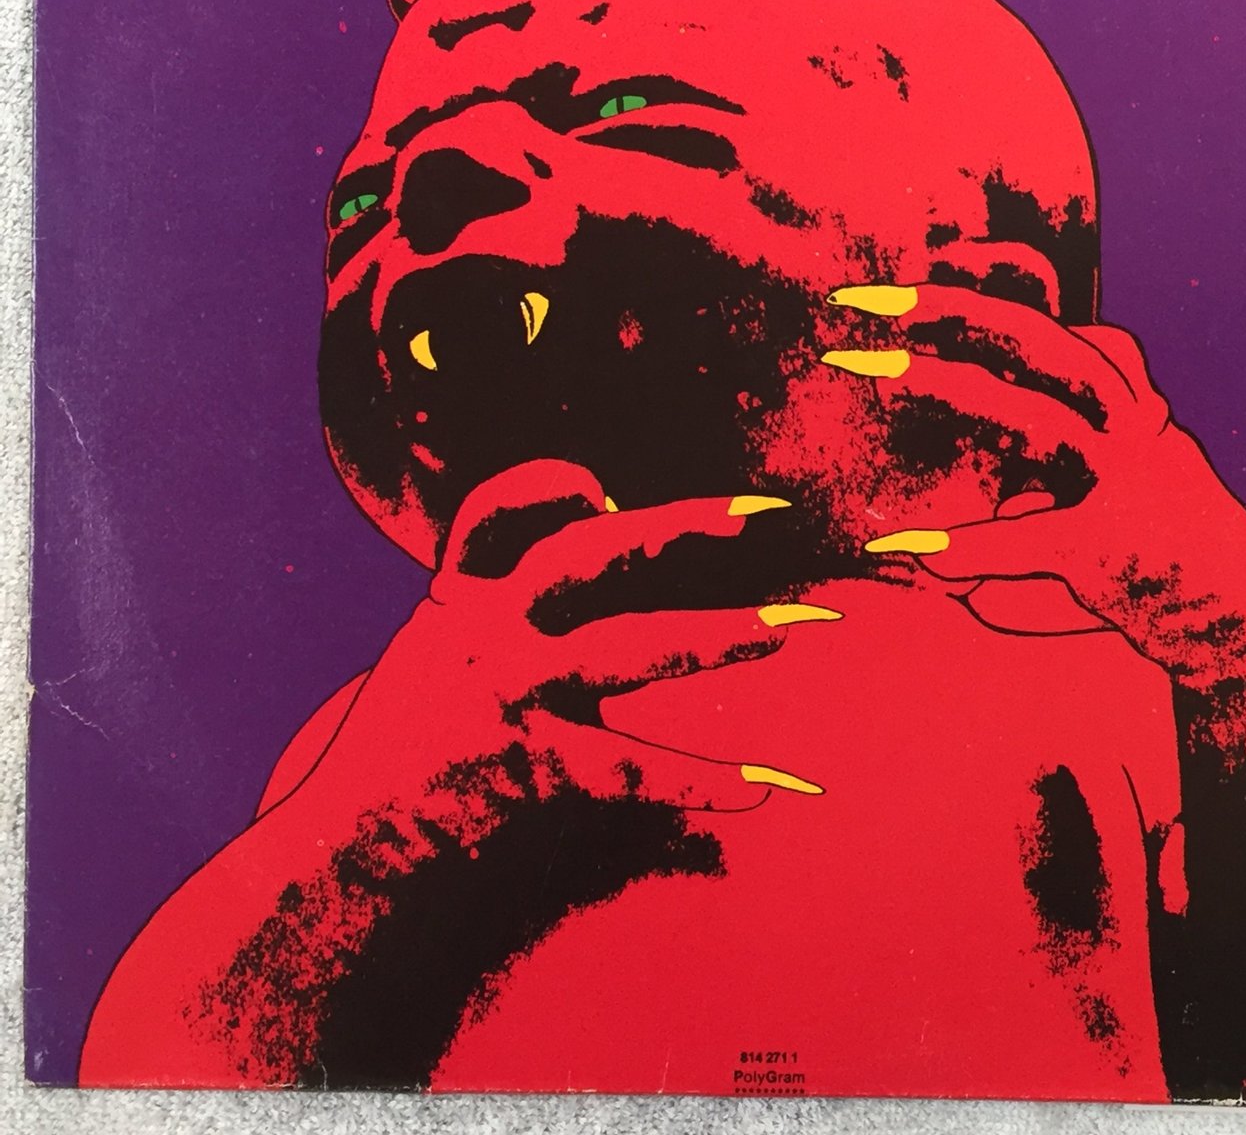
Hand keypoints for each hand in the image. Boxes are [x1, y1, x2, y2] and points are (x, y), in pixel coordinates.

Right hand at [295, 457, 846, 840]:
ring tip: (791, 628)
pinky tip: (765, 788)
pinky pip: (642, 769)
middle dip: (680, 524)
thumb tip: (583, 564)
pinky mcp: (533, 773)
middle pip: (587, 555)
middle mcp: (480, 638)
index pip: (495, 515)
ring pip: (630, 645)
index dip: (549, 484)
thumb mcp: (426, 672)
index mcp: (453, 609)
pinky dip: (708, 780)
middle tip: (764, 511)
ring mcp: (507, 701)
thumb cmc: (393, 772)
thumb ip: (489, 614)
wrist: (333, 881)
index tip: (604, 489)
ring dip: (719, 632)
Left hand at [823, 281, 1245, 685]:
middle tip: (887, 296)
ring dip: (960, 387)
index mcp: (1136, 421)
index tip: (942, 273)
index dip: (1010, 302)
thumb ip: (1017, 528)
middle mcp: (1133, 436)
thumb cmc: (1165, 578)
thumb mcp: (1092, 539)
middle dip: (966, 311)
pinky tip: (915, 554)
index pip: (1077, 340)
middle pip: (1049, 347)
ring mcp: (1125, 486)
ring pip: (1041, 418)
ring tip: (886, 370)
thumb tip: (923, 555)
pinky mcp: (1106, 548)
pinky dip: (970, 544)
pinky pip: (1027, 539)